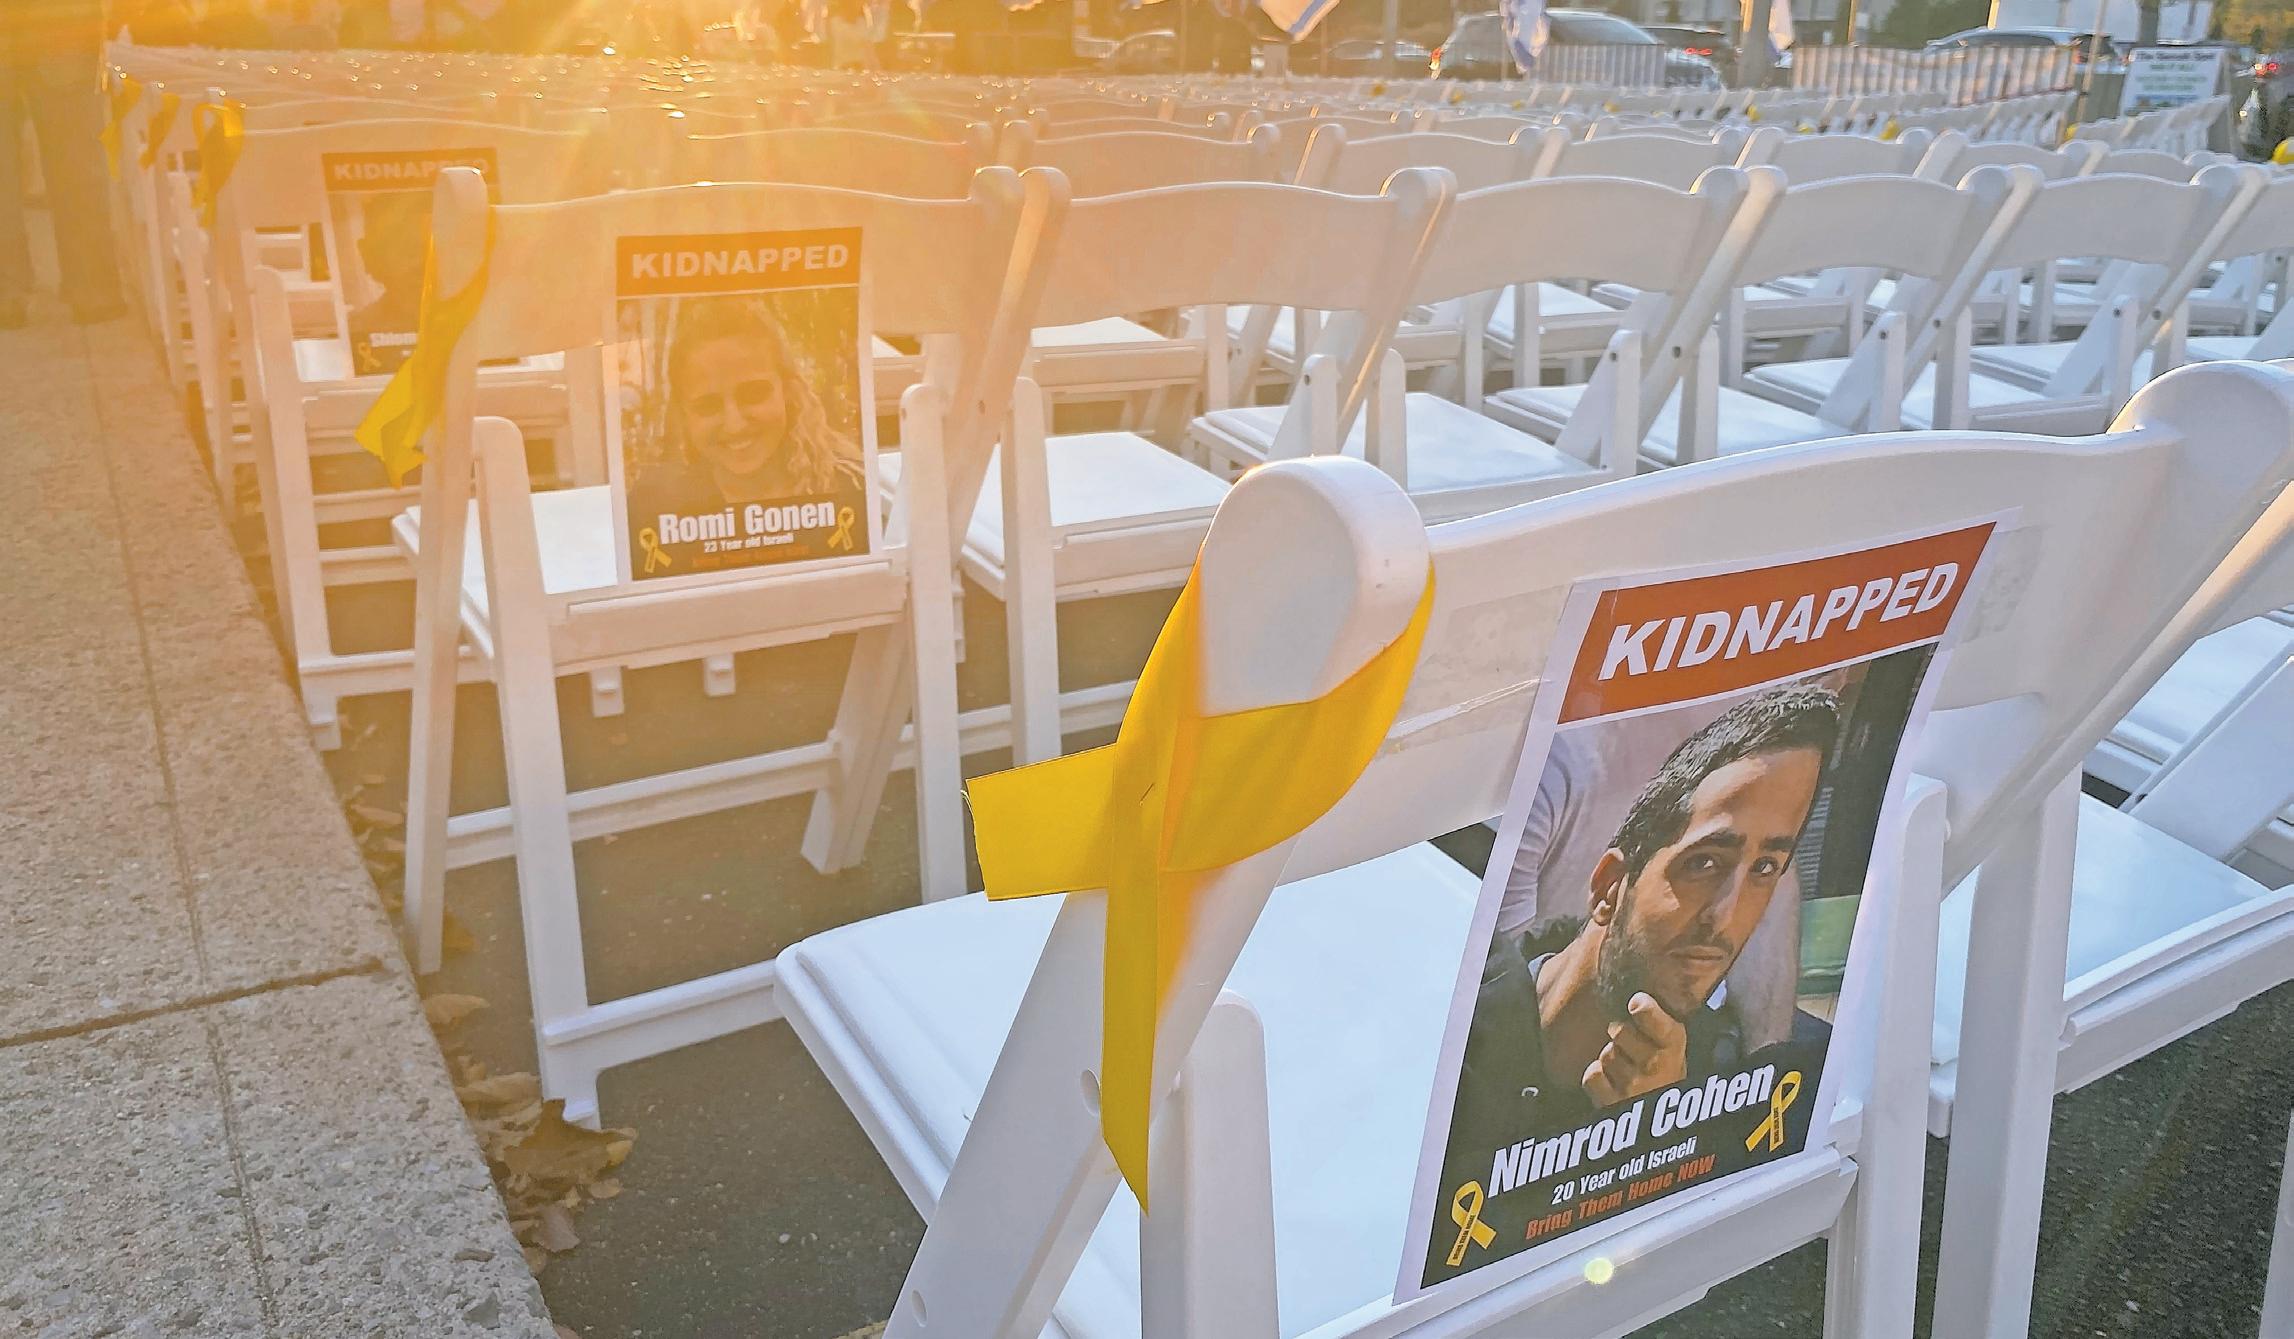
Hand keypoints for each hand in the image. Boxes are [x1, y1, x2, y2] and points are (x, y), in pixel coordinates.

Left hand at [1581, 992, 1687, 1106]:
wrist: (1662, 1118)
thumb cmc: (1664, 1072)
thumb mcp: (1670, 1043)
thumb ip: (1655, 1018)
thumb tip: (1633, 994)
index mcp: (1673, 1045)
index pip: (1654, 1020)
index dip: (1644, 1010)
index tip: (1635, 1003)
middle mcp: (1656, 1066)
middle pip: (1619, 1031)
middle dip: (1620, 1035)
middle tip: (1631, 1047)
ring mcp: (1634, 1086)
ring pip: (1606, 1054)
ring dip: (1611, 1059)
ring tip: (1626, 1070)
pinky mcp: (1612, 1104)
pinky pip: (1592, 1076)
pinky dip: (1597, 1078)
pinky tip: (1612, 1084)